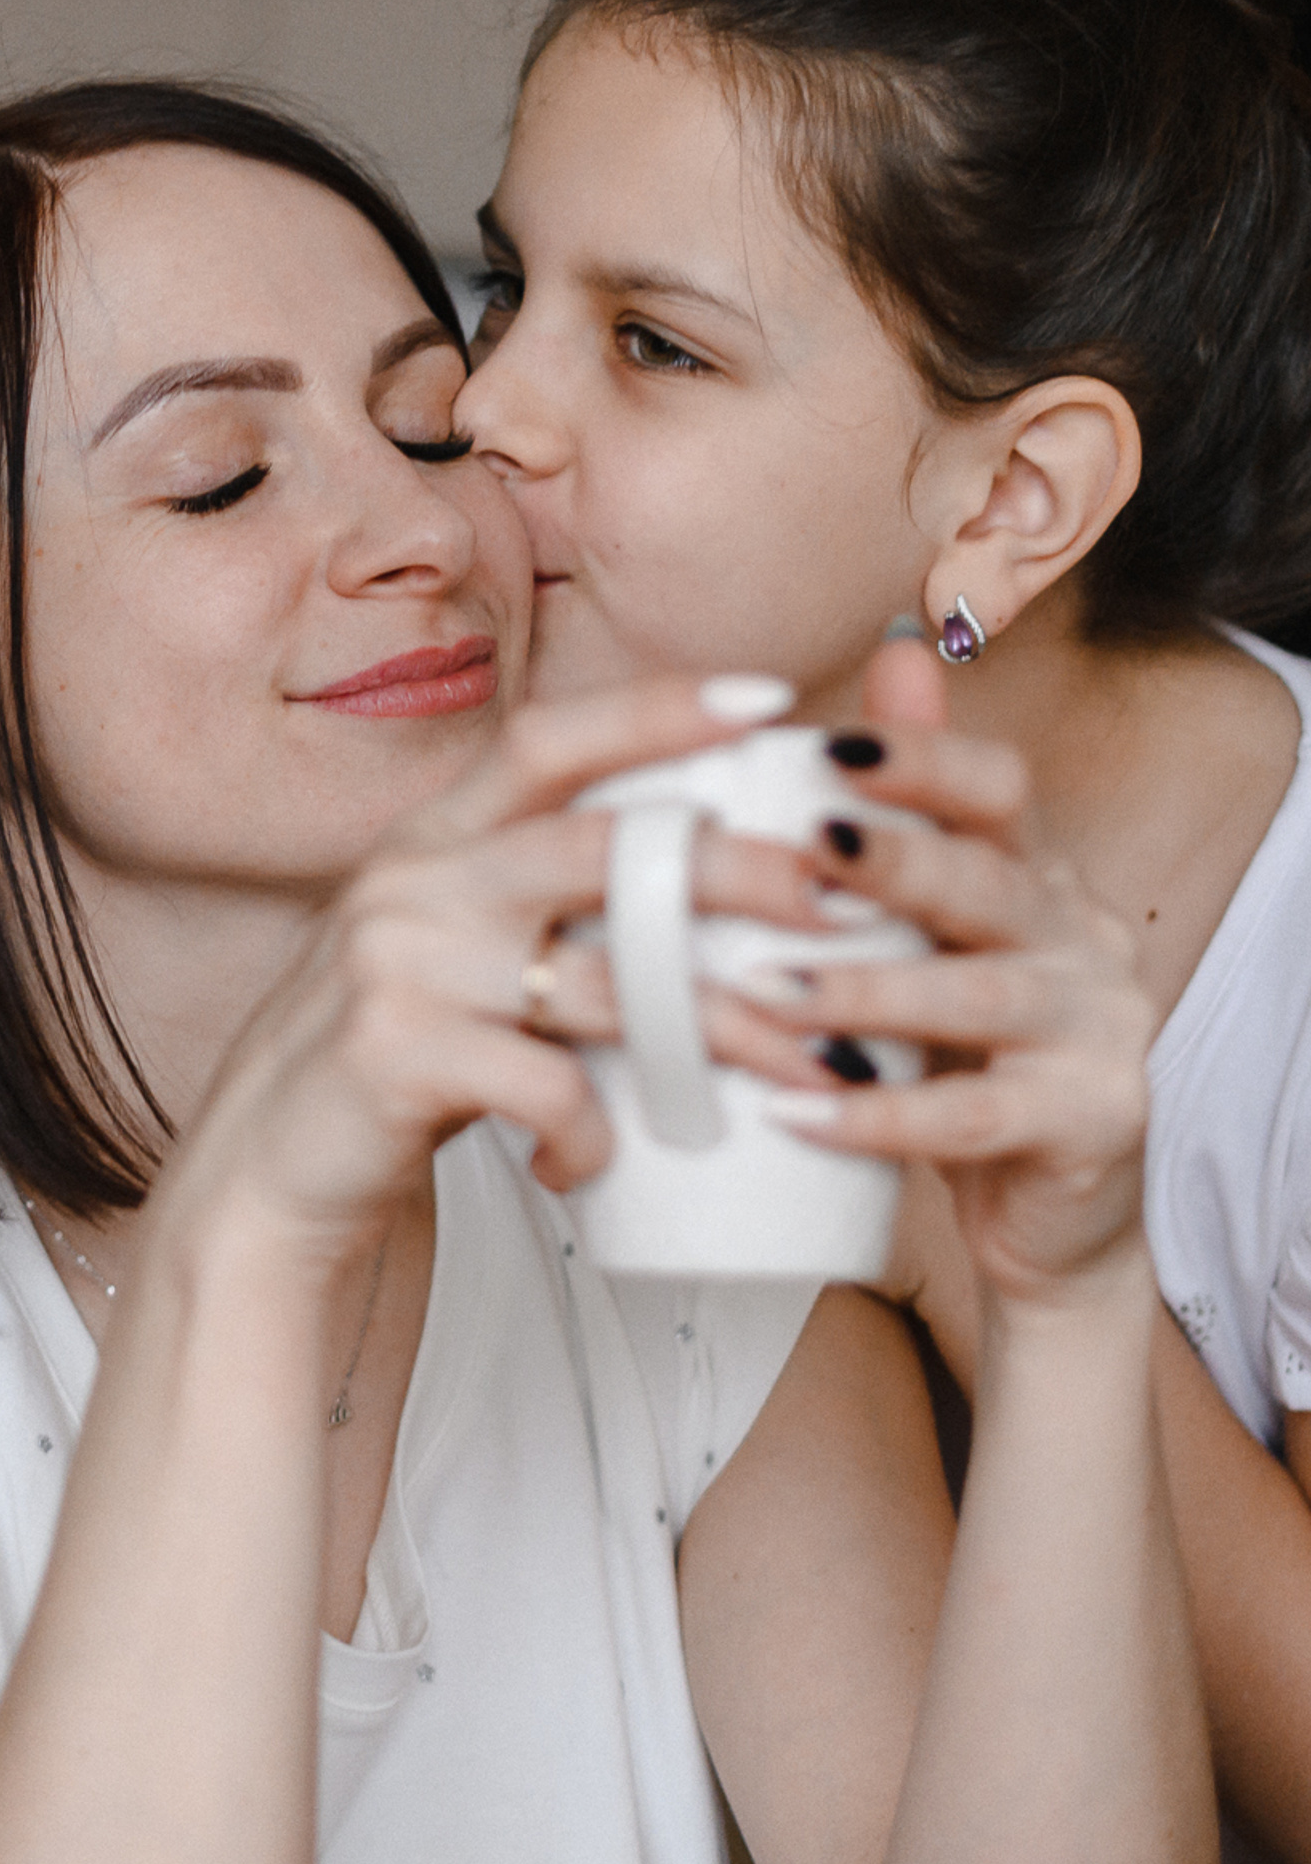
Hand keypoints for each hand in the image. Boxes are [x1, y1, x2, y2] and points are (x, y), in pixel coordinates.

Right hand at [152, 675, 831, 1263]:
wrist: (257, 1173)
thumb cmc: (384, 1060)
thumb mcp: (443, 949)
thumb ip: (532, 901)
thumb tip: (700, 869)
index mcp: (431, 841)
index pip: (547, 738)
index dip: (655, 709)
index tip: (765, 698)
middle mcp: (411, 883)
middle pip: (600, 846)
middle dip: (736, 868)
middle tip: (840, 901)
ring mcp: (399, 965)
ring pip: (602, 979)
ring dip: (720, 1027)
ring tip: (804, 1063)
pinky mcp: (394, 1055)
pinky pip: (543, 1087)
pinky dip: (592, 1134)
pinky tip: (595, 1164)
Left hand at [739, 646, 1158, 1310]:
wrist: (1044, 1214)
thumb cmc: (959, 1051)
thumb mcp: (928, 931)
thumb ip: (911, 809)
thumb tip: (893, 649)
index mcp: (1033, 876)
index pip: (997, 789)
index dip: (920, 759)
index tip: (823, 745)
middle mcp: (1079, 938)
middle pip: (987, 881)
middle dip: (891, 863)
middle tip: (797, 851)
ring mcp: (1097, 1030)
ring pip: (977, 998)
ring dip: (866, 991)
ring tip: (766, 991)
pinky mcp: (1091, 1123)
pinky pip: (974, 1117)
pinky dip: (880, 1115)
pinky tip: (796, 1113)